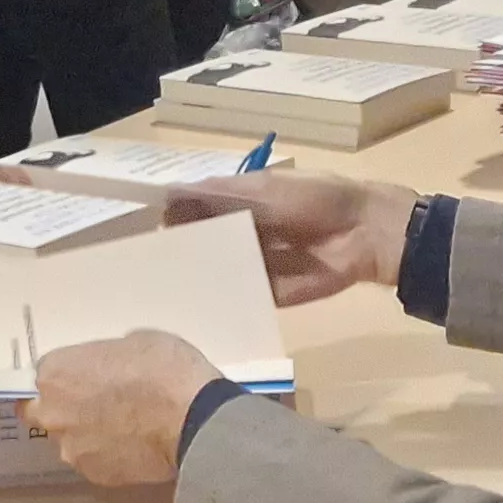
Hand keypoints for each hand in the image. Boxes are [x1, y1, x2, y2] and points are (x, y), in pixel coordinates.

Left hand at [24, 330, 224, 486]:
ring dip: (86, 433)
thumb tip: (108, 370)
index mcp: (55, 374)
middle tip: (96, 403)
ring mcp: (72, 449)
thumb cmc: (164, 369)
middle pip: (42, 411)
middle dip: (61, 407)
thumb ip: (105, 359)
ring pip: (69, 440)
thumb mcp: (133, 342)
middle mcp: (53, 414)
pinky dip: (108, 454)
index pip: (43, 374)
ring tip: (124, 427)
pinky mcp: (95, 476)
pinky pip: (94, 461)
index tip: (85, 377)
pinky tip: (134, 445)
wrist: (195, 417)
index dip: (66, 375)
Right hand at [164, 171, 416, 306]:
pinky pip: (239, 296)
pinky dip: (222, 302)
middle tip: (142, 270)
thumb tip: (168, 195)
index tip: (140, 233)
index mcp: (236, 202)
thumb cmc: (314, 199)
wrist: (362, 234)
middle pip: (199, 244)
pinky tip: (193, 311)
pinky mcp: (266, 292)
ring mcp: (251, 264)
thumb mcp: (264, 190)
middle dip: (177, 254)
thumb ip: (218, 197)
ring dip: (194, 280)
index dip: (171, 220)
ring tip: (157, 294)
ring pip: (214, 272)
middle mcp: (238, 233)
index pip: (193, 210)